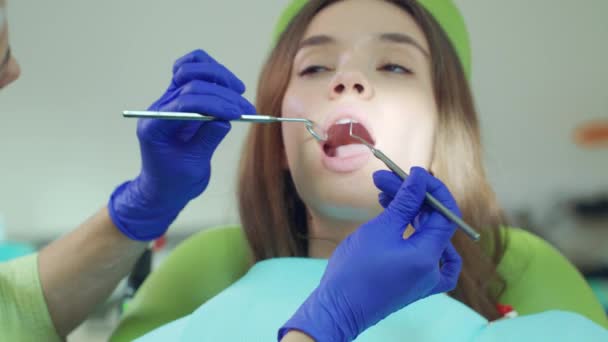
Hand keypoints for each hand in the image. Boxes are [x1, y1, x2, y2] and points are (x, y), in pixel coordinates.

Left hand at [108, 49, 255, 240]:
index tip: (239, 114)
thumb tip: (224, 118)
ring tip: (239, 90)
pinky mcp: (182, 98)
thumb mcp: (193, 166)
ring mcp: (170, 99)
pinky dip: (210, 71)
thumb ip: (206, 140)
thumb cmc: (175, 182)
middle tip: (246, 108)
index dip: (216, 104)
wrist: (164, 188)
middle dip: (222, 93)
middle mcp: (160, 107)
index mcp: (156, 125)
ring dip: (217, 75)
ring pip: (190, 67)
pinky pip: (192, 71)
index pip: (186, 102)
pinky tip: (228, 84)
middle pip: (190, 81)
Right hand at [279, 167, 462, 340]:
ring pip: (425, 234)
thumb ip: (405, 202)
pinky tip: (401, 219)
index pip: (445, 214)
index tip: (413, 173)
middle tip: (384, 179)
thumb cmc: (355, 271)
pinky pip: (423, 252)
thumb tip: (419, 178)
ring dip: (407, 212)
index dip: (431, 190)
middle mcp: (432, 269)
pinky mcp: (412, 281)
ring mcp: (424, 278)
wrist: (338, 308)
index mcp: (429, 256)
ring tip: (382, 195)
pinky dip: (412, 232)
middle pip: (432, 222)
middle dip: (410, 197)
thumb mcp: (380, 229)